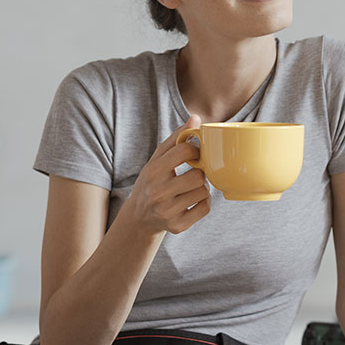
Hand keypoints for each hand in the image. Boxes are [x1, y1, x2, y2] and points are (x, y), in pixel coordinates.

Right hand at [122, 114, 210, 234]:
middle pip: (198, 176)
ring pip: (203, 192)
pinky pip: (205, 209)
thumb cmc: (152, 181)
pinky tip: (193, 200)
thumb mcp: (157, 159)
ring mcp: (167, 212)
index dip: (195, 150)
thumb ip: (176, 138)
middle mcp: (158, 193)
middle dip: (200, 173)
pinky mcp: (177, 226)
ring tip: (192, 187)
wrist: (140, 217)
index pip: (184, 151)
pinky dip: (204, 203)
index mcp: (152, 172)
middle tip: (194, 173)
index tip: (194, 154)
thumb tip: (196, 119)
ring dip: (202, 188)